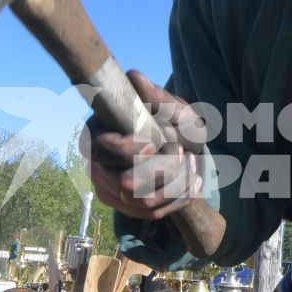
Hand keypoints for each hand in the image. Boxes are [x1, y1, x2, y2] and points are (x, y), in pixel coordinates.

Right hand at [86, 70, 205, 220]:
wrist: (185, 148)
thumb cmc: (174, 121)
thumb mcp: (173, 107)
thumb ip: (155, 97)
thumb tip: (134, 77)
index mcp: (98, 132)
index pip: (103, 148)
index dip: (129, 150)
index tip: (154, 143)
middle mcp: (97, 164)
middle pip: (125, 184)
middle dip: (163, 171)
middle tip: (182, 153)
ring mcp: (109, 190)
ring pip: (143, 203)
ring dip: (177, 185)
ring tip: (193, 165)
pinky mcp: (125, 208)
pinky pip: (153, 214)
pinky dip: (179, 199)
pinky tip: (194, 182)